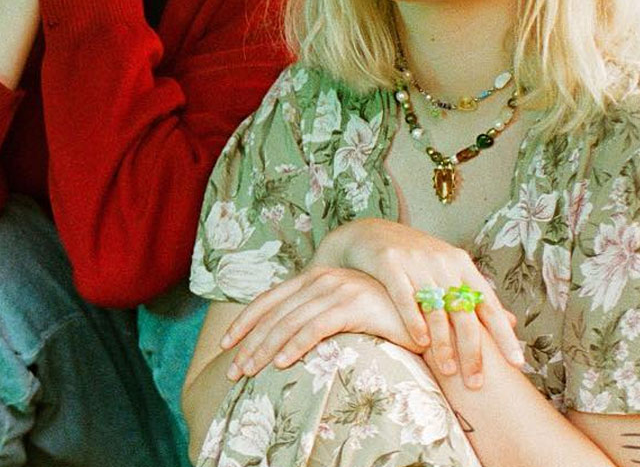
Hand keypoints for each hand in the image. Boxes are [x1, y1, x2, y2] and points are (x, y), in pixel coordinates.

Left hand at [219, 265, 419, 379]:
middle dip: (248, 344)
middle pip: (274, 316)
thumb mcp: (341, 312)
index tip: (225, 344)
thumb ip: (314, 316)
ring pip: (288, 323)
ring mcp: (337, 289)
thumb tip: (281, 339)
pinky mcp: (353, 305)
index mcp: (314, 277)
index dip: (244, 322)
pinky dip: (294, 346)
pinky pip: (315, 328)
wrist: (425, 318)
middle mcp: (321, 279)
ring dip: (264, 350)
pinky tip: (280, 363)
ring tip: (248, 372)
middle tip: (233, 371)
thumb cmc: (382, 318)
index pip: (268, 300)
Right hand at [312, 218, 522, 388]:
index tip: (517, 363)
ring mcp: (416, 262)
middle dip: (472, 351)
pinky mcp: (389, 264)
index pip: (489, 305)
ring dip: (443, 345)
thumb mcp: (448, 270)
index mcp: (461, 264)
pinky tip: (420, 343)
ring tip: (448, 371)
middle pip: (464, 313)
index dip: (504, 335)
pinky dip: (414, 321)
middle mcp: (442, 262)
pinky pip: (405, 297)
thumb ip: (475, 295)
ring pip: (436, 310)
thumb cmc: (414, 258)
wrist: (370, 232)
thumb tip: (511, 321)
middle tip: (476, 382)